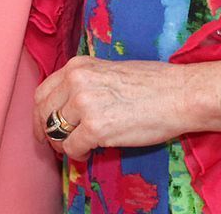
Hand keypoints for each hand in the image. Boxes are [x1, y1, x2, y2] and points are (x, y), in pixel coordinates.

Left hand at [32, 56, 220, 159]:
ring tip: (76, 149)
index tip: (44, 126)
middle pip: (43, 112)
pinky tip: (89, 154)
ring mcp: (85, 103)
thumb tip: (69, 105)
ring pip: (55, 132)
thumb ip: (86, 83)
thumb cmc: (154, 83)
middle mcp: (77, 80)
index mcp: (79, 65)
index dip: (40, 114)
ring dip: (62, 145)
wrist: (180, 94)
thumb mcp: (110, 71)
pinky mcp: (96, 128)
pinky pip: (72, 148)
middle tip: (55, 145)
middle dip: (45, 132)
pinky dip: (77, 156)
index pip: (43, 92)